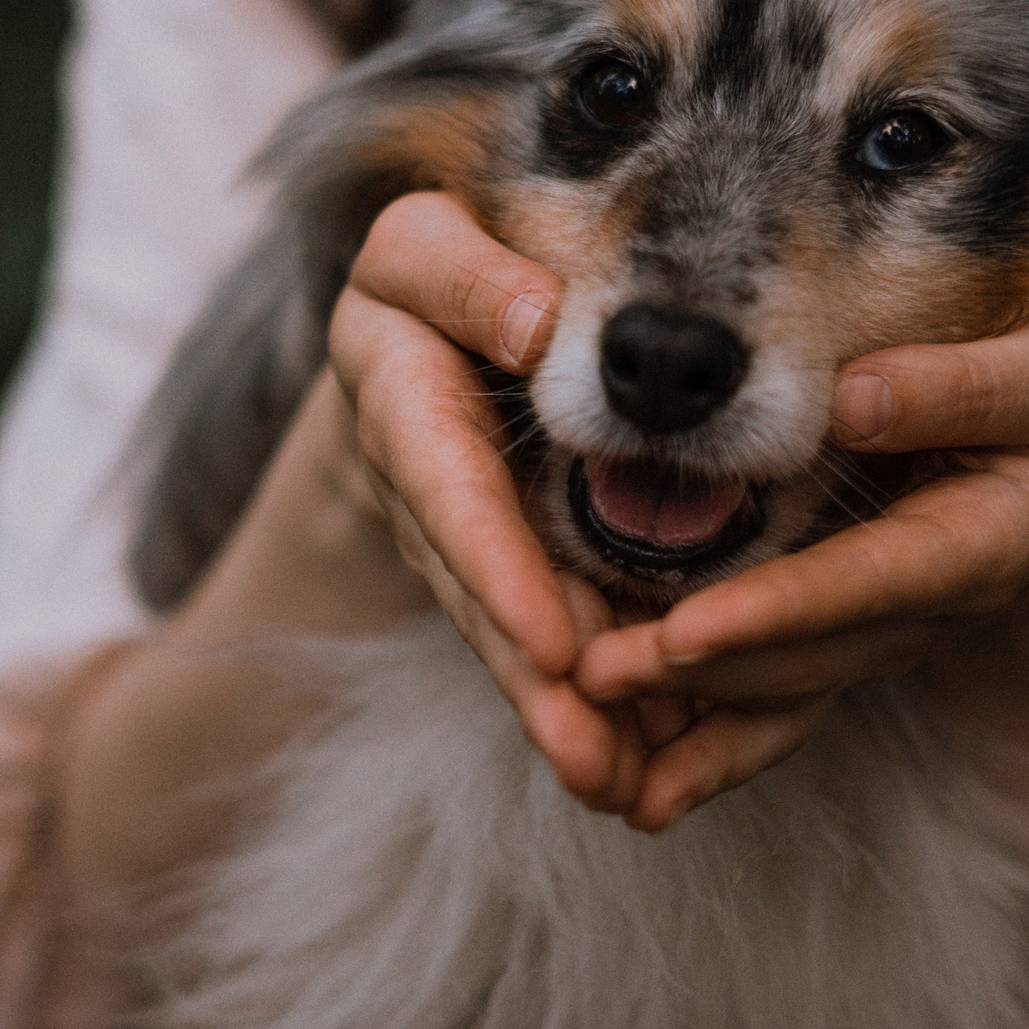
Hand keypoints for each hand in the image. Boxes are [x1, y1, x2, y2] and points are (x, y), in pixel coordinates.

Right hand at [326, 192, 650, 812]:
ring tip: (618, 785)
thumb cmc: (443, 264)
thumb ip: (466, 276)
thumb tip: (537, 328)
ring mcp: (450, 532)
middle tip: (595, 763)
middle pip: (476, 592)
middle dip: (532, 681)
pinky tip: (632, 760)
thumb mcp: (426, 243)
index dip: (497, 572)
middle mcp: (416, 482)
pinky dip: (575, 694)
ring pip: (502, 628)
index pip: (448, 489)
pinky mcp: (492, 562)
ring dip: (557, 712)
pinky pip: (530, 629)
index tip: (556, 647)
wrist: (420, 316)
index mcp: (396, 389)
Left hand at [574, 315, 1028, 830]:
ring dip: (685, 713)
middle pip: (811, 655)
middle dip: (702, 672)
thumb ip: (965, 390)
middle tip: (592, 675)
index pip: (875, 580)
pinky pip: (777, 708)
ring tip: (583, 711)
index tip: (688, 632)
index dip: (784, 611)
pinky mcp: (839, 647)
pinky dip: (710, 748)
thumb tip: (854, 401)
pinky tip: (641, 790)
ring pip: (783, 690)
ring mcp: (881, 638)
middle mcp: (929, 610)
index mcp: (986, 541)